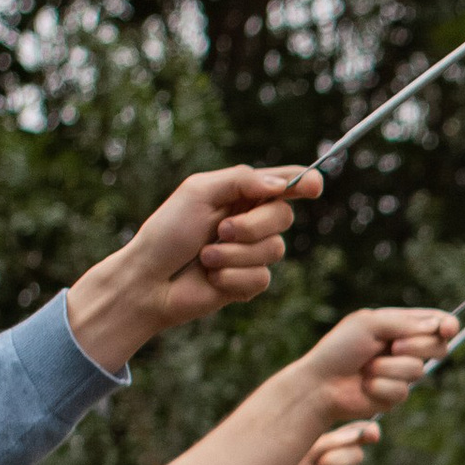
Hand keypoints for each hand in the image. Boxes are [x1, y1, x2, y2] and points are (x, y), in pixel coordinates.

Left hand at [65, 165, 322, 368]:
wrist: (149, 280)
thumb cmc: (168, 232)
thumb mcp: (199, 193)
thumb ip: (241, 181)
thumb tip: (280, 185)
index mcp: (240, 193)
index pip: (282, 183)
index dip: (303, 182)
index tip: (314, 185)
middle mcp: (250, 220)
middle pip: (284, 216)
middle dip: (254, 225)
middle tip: (222, 229)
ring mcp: (251, 252)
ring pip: (275, 250)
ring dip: (235, 254)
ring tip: (206, 257)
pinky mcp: (248, 282)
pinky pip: (262, 278)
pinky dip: (233, 277)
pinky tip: (211, 278)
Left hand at [299, 307, 456, 422]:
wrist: (321, 384)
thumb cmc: (340, 349)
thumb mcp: (369, 324)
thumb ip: (404, 323)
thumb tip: (437, 328)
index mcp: (399, 326)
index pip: (435, 322)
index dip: (448, 325)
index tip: (449, 329)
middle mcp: (404, 348)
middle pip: (438, 347)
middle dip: (418, 347)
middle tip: (393, 347)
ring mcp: (400, 373)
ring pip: (418, 371)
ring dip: (389, 368)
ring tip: (366, 368)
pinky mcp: (395, 395)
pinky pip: (402, 391)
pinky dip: (381, 386)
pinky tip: (365, 386)